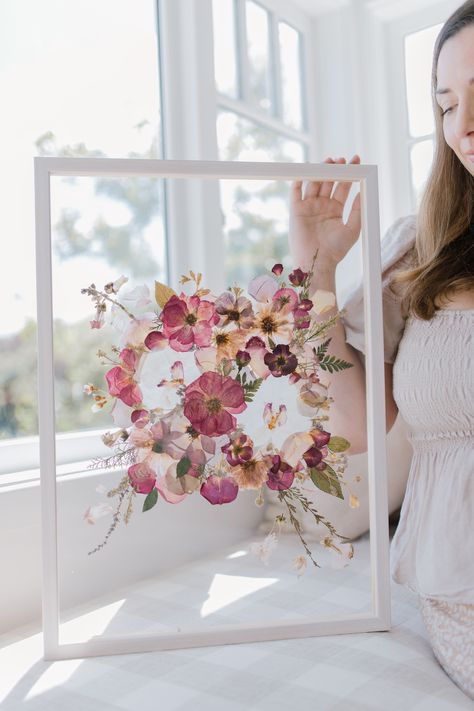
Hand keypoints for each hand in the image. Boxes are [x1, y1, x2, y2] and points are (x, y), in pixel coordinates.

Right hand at [289, 155, 361, 270]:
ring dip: (319, 171)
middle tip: (341, 159)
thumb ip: (357, 209)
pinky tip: (305, 172)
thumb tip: (362, 191)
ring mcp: (308, 207)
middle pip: (328, 181)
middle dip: (334, 168)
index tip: (356, 160)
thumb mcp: (353, 228)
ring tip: (328, 161)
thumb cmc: (337, 250)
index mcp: (335, 209)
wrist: (318, 262)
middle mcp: (321, 205)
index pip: (343, 185)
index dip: (349, 172)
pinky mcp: (296, 211)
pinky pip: (295, 193)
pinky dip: (298, 182)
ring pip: (313, 183)